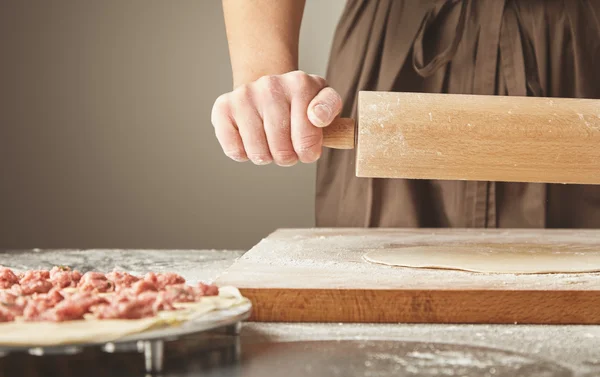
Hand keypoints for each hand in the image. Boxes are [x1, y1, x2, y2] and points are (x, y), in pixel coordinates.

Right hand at [211, 70, 342, 165]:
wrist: (267, 90)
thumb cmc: (299, 104)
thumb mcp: (323, 101)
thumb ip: (329, 108)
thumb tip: (316, 117)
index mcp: (300, 84)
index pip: (307, 139)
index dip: (308, 152)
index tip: (307, 148)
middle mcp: (270, 85)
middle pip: (282, 150)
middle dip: (287, 157)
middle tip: (287, 146)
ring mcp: (244, 96)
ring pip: (258, 153)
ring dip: (266, 156)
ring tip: (269, 143)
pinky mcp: (223, 108)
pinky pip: (234, 150)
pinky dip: (243, 154)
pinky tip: (249, 140)